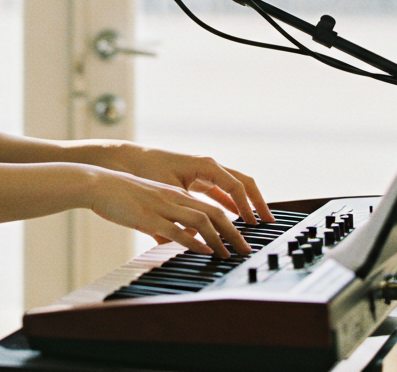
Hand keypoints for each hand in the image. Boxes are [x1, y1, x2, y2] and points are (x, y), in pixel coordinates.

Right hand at [84, 167, 253, 256]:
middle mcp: (174, 197)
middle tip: (246, 249)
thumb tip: (170, 240)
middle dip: (234, 233)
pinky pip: (178, 230)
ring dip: (220, 239)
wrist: (97, 183)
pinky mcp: (149, 217)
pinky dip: (195, 242)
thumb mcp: (146, 205)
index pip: (212, 205)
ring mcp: (163, 207)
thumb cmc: (119, 195)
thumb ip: (161, 221)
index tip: (241, 238)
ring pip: (201, 221)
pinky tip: (205, 251)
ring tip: (230, 254)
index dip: (231, 222)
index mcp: (175, 193)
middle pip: (215, 213)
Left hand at [110, 144, 273, 226]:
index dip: (247, 206)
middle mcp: (209, 166)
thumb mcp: (166, 192)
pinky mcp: (198, 179)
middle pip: (243, 183)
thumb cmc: (146, 170)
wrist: (128, 159)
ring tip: (256, 224)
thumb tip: (195, 238)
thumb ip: (183, 213)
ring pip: (234, 187)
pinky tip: (236, 218)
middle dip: (257, 202)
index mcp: (205, 165)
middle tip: (268, 222)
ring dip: (246, 204)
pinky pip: (222, 191)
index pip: (236, 186)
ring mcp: (205, 172)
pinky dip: (231, 203)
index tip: (254, 224)